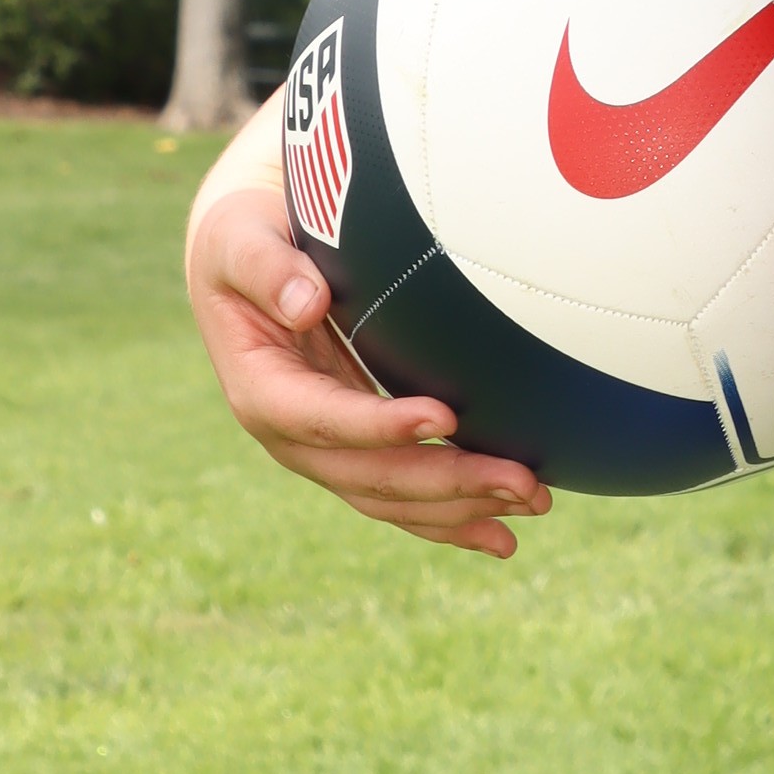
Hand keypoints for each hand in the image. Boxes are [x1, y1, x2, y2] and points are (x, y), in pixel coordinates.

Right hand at [186, 165, 550, 561]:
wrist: (240, 264)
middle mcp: (291, 436)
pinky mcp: (354, 451)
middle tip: (524, 481)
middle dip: (449, 482)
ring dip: (464, 507)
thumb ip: (267, 268)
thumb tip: (307, 301)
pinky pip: (402, 496)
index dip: (381, 425)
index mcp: (261, 389)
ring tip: (533, 503)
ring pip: (394, 498)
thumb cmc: (245, 239)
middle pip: (371, 475)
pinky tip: (502, 534)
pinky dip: (451, 517)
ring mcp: (324, 451)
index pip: (323, 419)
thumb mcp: (239, 239)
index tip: (446, 416)